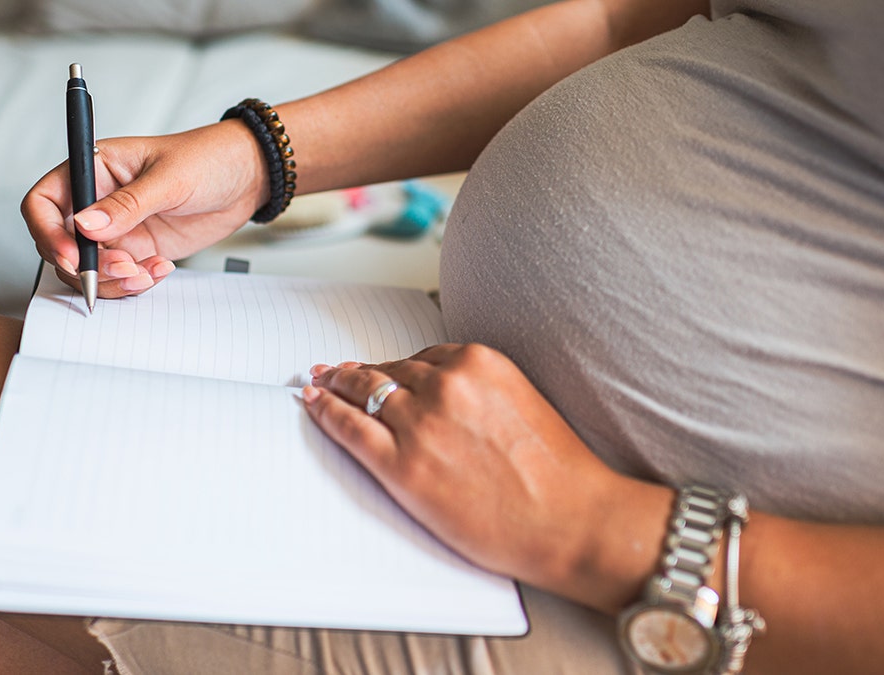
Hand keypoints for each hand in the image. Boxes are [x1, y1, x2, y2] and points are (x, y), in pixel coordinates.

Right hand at [21, 120, 267, 297]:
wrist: (247, 177)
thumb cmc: (208, 159)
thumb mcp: (168, 178)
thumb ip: (127, 204)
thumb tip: (85, 226)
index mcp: (93, 169)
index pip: (44, 203)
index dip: (48, 232)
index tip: (71, 256)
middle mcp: (98, 201)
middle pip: (62, 244)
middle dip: (86, 265)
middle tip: (123, 268)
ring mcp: (118, 229)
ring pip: (90, 268)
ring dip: (112, 279)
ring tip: (147, 272)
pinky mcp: (140, 249)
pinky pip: (122, 276)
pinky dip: (136, 282)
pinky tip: (161, 269)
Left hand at [302, 343, 672, 611]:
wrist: (570, 518)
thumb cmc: (557, 472)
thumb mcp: (523, 403)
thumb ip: (481, 391)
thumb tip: (445, 398)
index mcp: (480, 363)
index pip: (423, 357)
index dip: (396, 366)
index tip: (380, 367)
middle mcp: (446, 384)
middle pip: (389, 372)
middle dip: (360, 373)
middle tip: (334, 371)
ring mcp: (420, 423)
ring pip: (364, 392)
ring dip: (336, 385)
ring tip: (319, 384)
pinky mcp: (401, 465)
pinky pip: (349, 428)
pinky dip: (325, 412)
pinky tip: (313, 403)